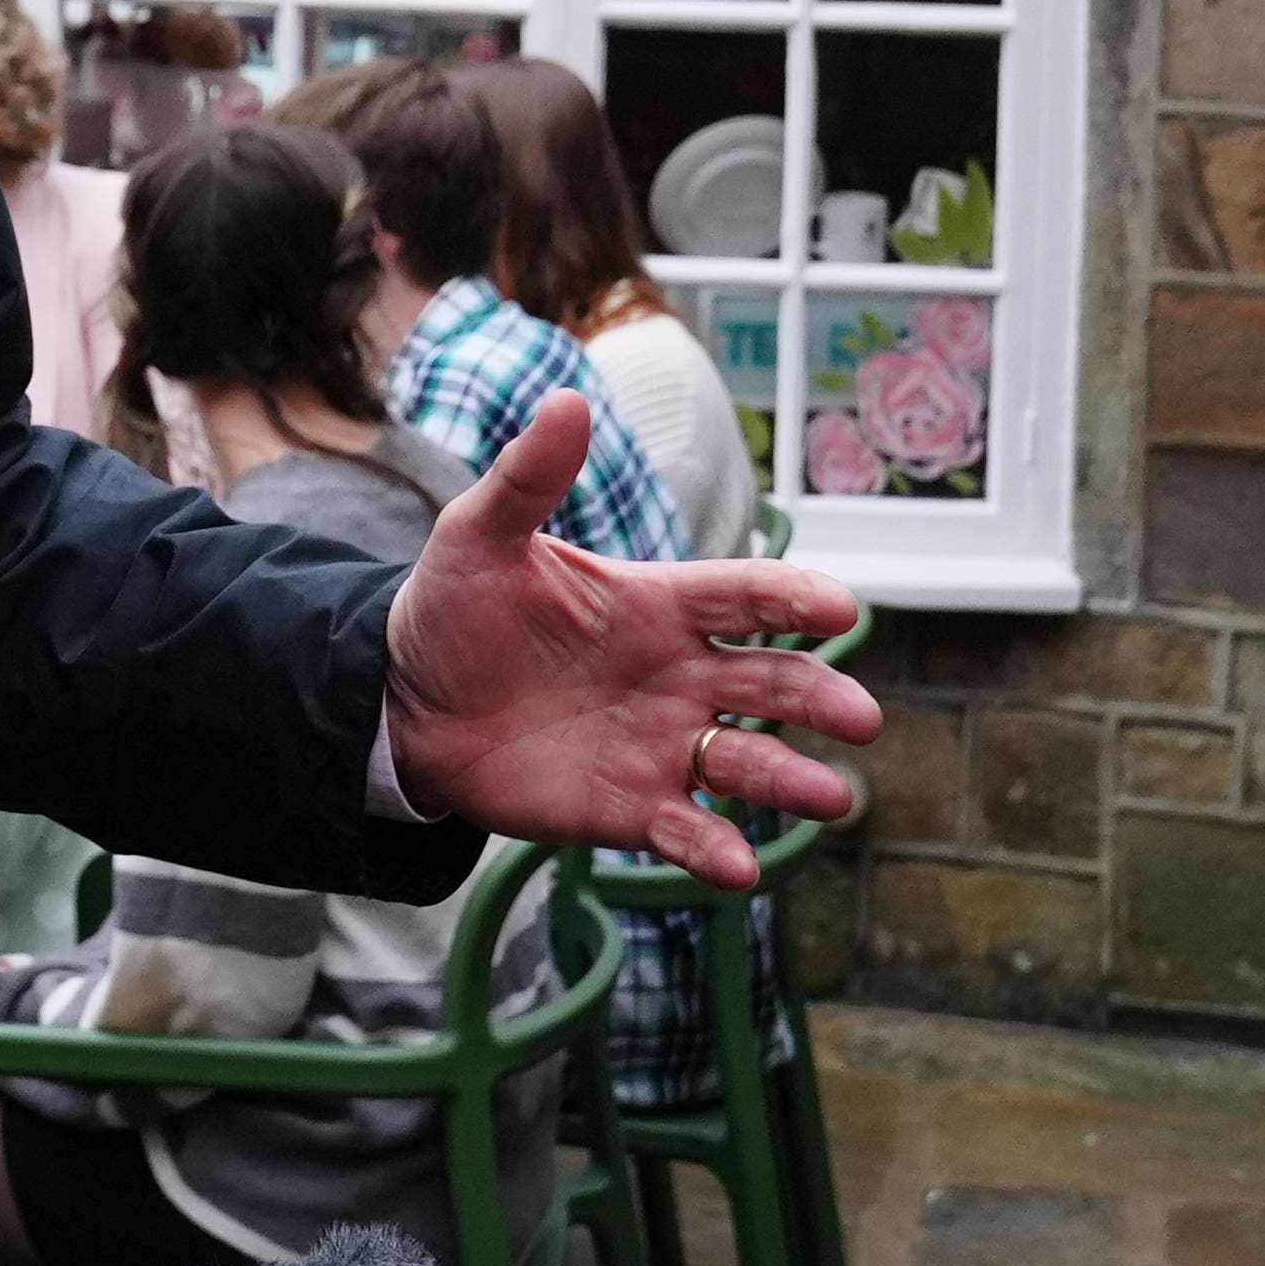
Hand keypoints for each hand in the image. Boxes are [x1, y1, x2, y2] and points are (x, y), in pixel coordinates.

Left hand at [379, 400, 884, 884]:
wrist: (404, 702)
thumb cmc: (454, 609)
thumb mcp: (481, 537)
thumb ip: (529, 478)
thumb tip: (568, 398)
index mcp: (659, 603)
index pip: (746, 595)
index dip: (794, 598)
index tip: (838, 607)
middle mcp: (678, 674)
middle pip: (772, 681)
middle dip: (820, 696)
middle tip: (860, 718)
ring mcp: (661, 743)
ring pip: (747, 761)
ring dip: (791, 779)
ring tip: (832, 797)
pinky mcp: (629, 807)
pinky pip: (685, 829)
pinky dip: (715, 849)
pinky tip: (739, 866)